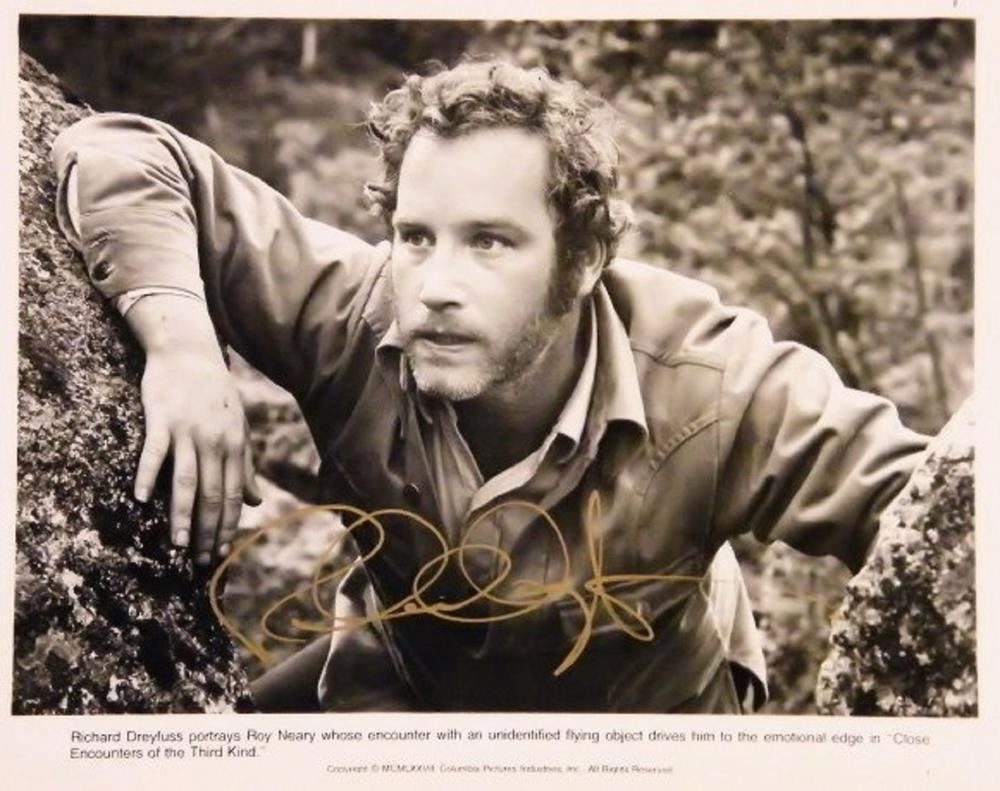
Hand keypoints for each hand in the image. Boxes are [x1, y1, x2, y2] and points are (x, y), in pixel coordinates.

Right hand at [135, 349, 260, 564]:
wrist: (190, 354)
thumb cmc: (217, 395)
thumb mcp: (239, 429)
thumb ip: (246, 466)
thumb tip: (256, 502)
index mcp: (234, 446)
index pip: (233, 495)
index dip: (228, 526)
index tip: (222, 552)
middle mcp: (214, 442)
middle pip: (212, 495)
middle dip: (208, 531)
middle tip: (201, 560)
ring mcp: (187, 432)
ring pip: (186, 481)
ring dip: (182, 515)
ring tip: (178, 544)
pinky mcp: (161, 420)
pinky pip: (154, 452)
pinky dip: (149, 475)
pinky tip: (142, 499)